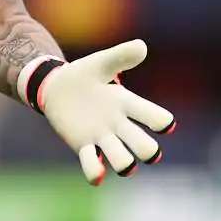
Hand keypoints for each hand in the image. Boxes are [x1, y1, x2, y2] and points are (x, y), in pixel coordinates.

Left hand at [38, 40, 175, 185]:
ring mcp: (102, 137)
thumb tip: (141, 46)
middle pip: (144, 146)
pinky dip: (95, 171)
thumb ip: (120, 56)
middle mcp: (119, 125)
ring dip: (124, 164)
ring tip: (124, 164)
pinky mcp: (83, 145)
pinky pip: (92, 165)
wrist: (56, 87)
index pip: (154, 116)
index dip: (162, 121)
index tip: (164, 124)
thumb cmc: (84, 75)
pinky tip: (97, 174)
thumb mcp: (101, 63)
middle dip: (148, 150)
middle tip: (147, 152)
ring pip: (121, 160)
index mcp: (127, 104)